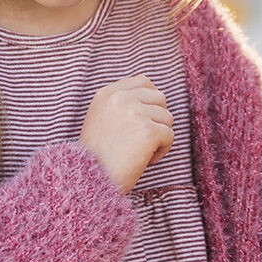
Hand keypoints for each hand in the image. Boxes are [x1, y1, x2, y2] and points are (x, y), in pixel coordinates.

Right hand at [79, 75, 174, 192]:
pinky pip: (169, 136)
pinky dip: (161, 151)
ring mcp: (136, 113)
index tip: (143, 119)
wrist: (92, 180)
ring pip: (167, 118)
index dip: (150, 100)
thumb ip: (121, 103)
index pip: (143, 81)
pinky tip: (143, 160)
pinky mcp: (149, 131)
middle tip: (139, 139)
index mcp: (107, 94)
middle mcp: (120, 98)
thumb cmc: (98, 156)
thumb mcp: (100, 119)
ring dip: (158, 136)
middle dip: (156, 119)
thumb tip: (153, 96)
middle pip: (160, 98)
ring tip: (138, 151)